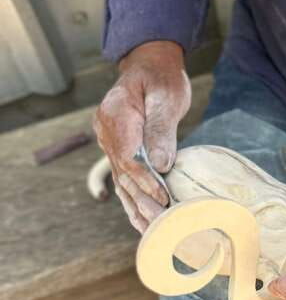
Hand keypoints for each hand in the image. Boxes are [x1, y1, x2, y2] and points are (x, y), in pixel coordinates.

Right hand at [93, 41, 190, 231]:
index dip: (145, 180)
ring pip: (121, 181)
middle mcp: (106, 131)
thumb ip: (161, 129)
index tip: (163, 197)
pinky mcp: (118, 150)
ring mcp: (109, 142)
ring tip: (152, 232)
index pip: (128, 156)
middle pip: (123, 174)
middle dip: (142, 202)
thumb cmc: (161, 78)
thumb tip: (160, 164)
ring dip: (136, 208)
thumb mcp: (166, 97)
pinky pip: (124, 180)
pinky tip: (141, 222)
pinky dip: (133, 201)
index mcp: (114, 115)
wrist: (150, 67)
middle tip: (161, 225)